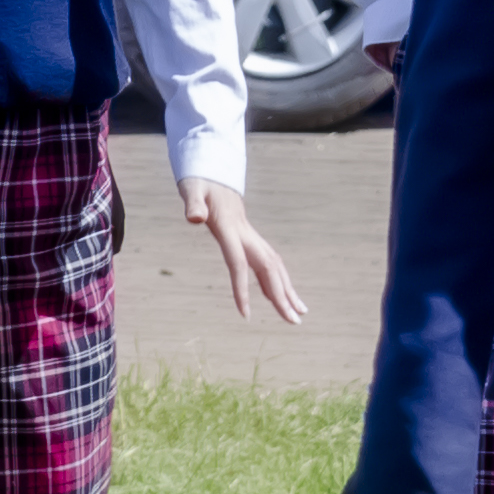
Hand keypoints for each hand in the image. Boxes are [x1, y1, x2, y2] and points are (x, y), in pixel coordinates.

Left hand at [187, 178, 308, 327]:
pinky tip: (281, 297)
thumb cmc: (200, 183)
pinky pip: (268, 264)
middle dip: (282, 297)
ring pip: (275, 267)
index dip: (242, 289)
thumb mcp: (193, 190)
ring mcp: (251, 237)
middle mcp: (246, 235)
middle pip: (269, 270)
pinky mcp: (250, 238)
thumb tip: (194, 218)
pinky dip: (278, 282)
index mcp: (230, 229)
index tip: (245, 315)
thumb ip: (194, 204)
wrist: (213, 171)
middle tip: (295, 323)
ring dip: (287, 291)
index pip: (238, 264)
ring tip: (300, 314)